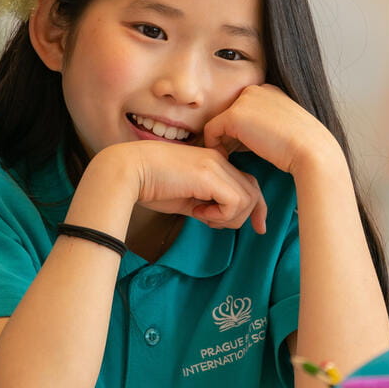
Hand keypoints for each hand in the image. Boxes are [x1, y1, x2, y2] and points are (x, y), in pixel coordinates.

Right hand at [116, 140, 267, 232]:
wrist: (128, 171)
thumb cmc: (149, 184)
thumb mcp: (184, 196)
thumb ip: (205, 203)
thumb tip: (219, 218)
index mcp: (213, 161)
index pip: (248, 184)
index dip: (255, 208)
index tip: (259, 228)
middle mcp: (218, 159)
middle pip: (253, 191)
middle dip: (246, 216)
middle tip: (215, 224)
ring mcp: (215, 165)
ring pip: (248, 199)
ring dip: (229, 217)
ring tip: (202, 216)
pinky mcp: (209, 175)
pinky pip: (234, 203)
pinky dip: (221, 215)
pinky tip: (198, 213)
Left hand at [202, 84, 341, 178]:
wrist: (313, 152)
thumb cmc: (302, 148)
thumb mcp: (282, 128)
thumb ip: (262, 125)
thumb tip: (239, 136)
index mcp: (269, 90)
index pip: (244, 109)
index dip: (241, 131)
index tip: (245, 150)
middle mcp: (256, 89)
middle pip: (229, 113)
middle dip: (230, 134)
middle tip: (235, 155)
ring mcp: (244, 100)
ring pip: (220, 122)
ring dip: (222, 140)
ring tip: (230, 158)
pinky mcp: (234, 115)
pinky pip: (211, 131)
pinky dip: (214, 145)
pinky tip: (225, 159)